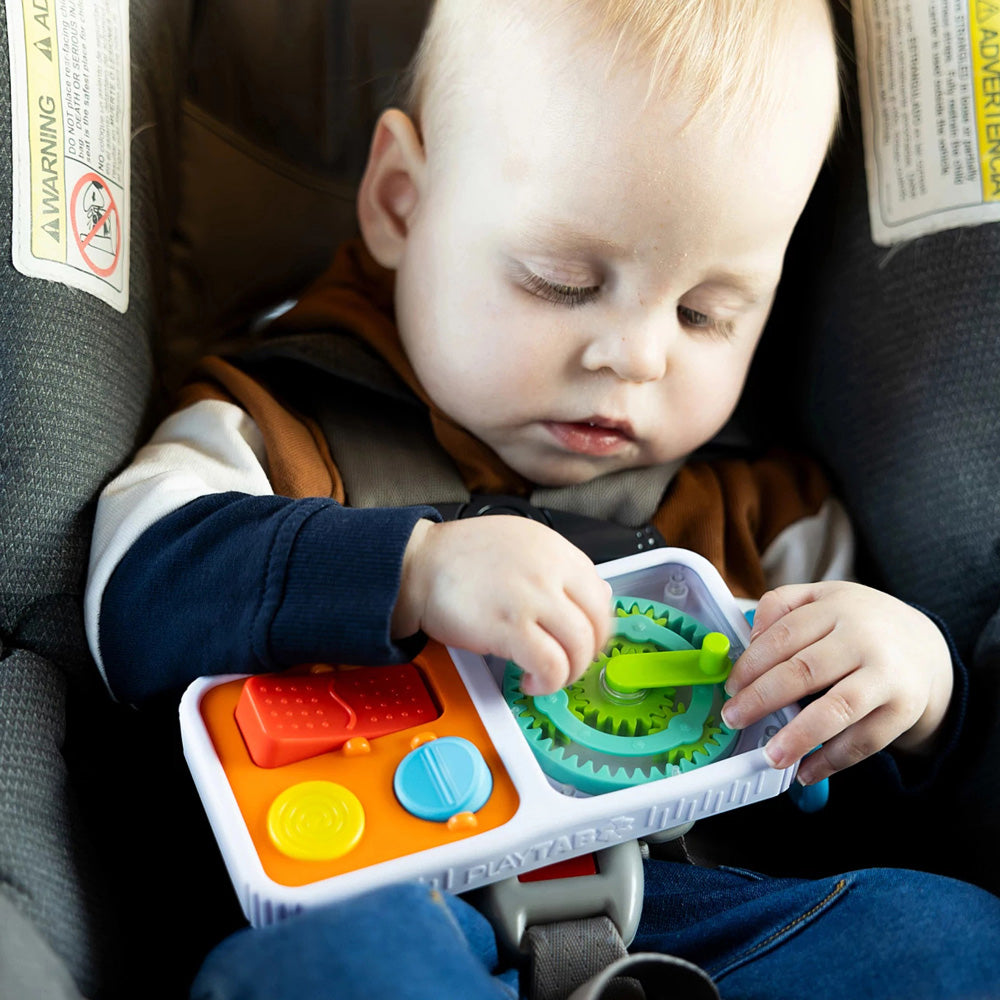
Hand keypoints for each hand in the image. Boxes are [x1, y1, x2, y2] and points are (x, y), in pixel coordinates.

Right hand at [392, 517, 611, 694]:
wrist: (419, 564)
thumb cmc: (462, 557)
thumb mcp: (523, 543)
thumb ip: (558, 568)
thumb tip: (591, 599)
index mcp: (556, 550)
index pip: (601, 596)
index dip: (597, 629)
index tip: (585, 643)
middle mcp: (550, 572)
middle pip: (596, 625)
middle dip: (587, 656)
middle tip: (569, 665)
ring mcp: (531, 599)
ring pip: (579, 648)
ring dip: (568, 673)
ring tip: (548, 677)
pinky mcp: (509, 628)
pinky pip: (550, 665)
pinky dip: (548, 682)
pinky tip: (531, 682)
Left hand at [721, 581, 953, 784]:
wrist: (924, 645)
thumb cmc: (859, 623)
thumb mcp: (823, 597)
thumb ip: (781, 605)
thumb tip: (750, 638)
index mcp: (836, 607)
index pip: (784, 635)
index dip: (752, 664)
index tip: (731, 687)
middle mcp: (863, 639)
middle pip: (805, 670)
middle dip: (763, 698)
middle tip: (734, 718)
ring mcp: (886, 676)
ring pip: (838, 708)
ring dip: (800, 736)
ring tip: (771, 757)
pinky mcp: (904, 710)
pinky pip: (865, 741)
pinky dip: (833, 760)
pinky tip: (805, 771)